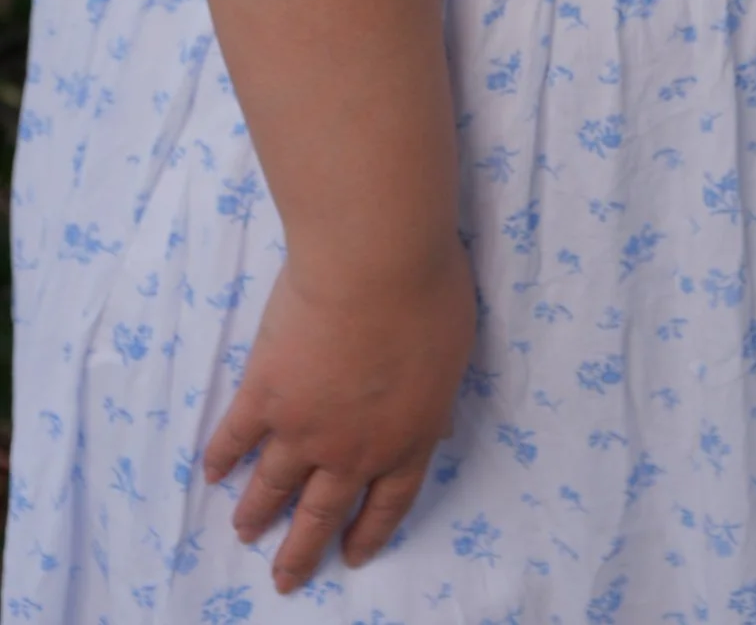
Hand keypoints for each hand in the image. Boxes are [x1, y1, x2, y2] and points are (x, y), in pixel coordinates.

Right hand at [204, 242, 474, 591]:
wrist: (377, 265)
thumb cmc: (432, 296)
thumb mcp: (454, 357)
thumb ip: (436, 400)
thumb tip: (436, 428)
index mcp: (406, 440)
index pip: (387, 504)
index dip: (368, 533)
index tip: (351, 557)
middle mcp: (351, 450)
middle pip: (322, 513)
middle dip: (302, 550)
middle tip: (284, 580)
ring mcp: (302, 427)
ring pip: (272, 486)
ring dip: (255, 513)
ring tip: (243, 531)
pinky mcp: (262, 395)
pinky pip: (235, 438)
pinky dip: (221, 458)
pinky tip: (212, 474)